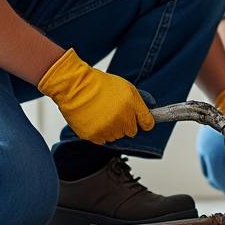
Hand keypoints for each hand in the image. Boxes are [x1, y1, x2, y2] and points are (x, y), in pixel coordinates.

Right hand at [39, 49, 153, 143]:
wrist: (76, 86)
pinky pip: (102, 141)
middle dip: (125, 124)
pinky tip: (94, 121)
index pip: (147, 123)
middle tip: (114, 113)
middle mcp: (122, 119)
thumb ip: (139, 103)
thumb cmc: (99, 84)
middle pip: (131, 132)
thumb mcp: (126, 87)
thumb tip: (149, 113)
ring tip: (101, 115)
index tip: (141, 122)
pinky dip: (99, 133)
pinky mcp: (95, 135)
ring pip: (116, 137)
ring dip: (111, 129)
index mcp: (132, 105)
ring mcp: (108, 128)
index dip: (144, 122)